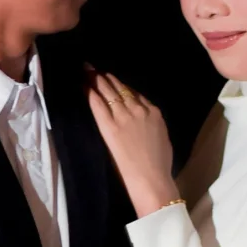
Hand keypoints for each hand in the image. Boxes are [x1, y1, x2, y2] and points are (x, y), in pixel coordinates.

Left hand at [86, 69, 180, 217]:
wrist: (151, 177)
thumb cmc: (159, 164)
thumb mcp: (162, 137)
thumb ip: (153, 124)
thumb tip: (146, 121)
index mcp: (154, 112)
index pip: (135, 94)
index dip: (123, 86)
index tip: (114, 82)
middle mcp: (138, 109)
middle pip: (121, 89)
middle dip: (107, 78)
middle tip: (95, 69)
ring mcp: (123, 116)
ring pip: (108, 92)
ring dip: (97, 81)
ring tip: (88, 72)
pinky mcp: (110, 125)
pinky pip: (98, 104)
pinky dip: (90, 93)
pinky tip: (84, 86)